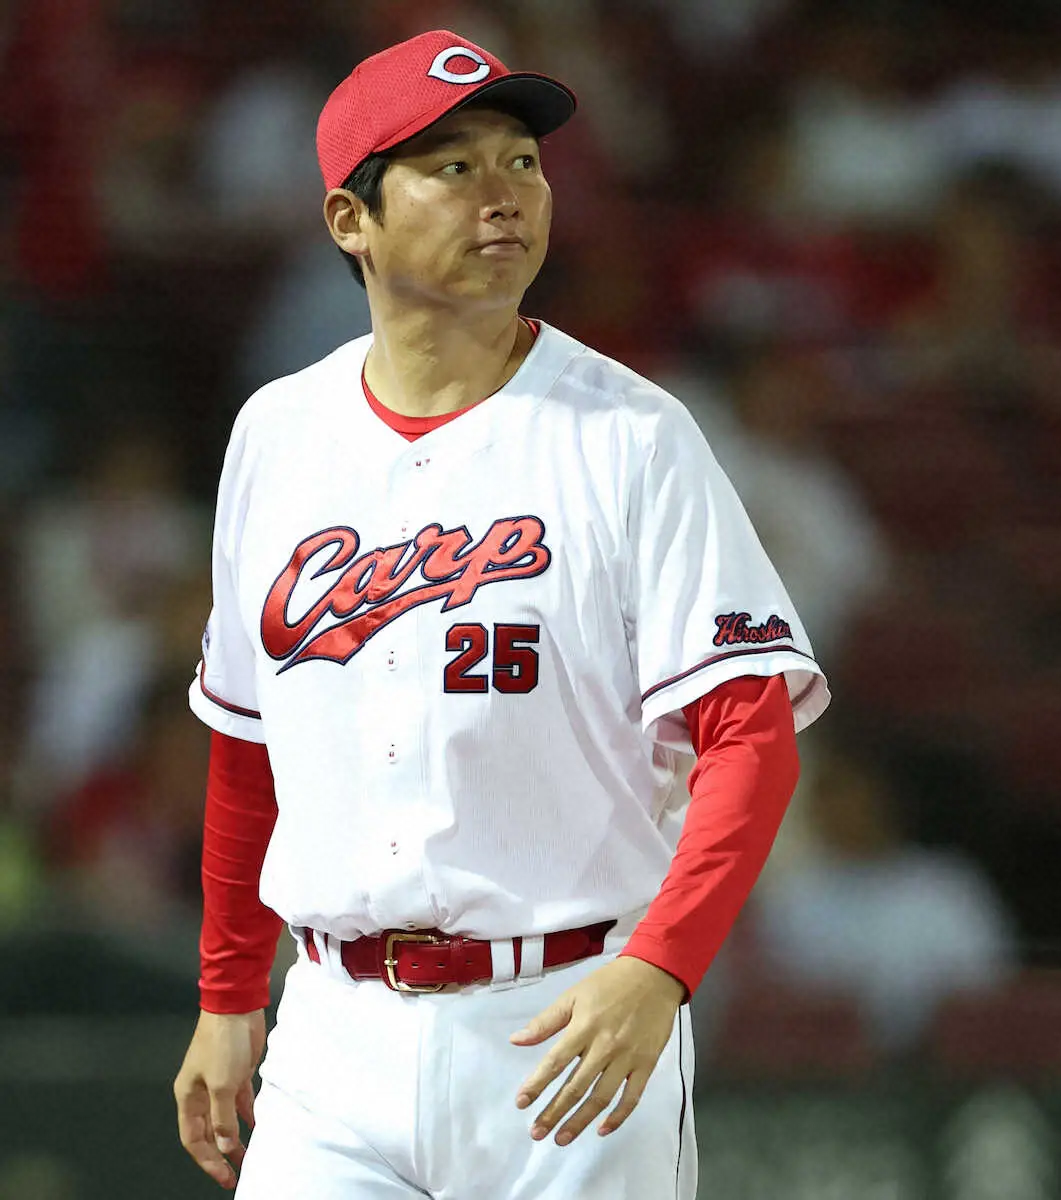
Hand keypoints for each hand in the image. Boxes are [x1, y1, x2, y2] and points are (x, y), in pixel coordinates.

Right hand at [174, 1009, 265, 1188]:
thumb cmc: (222, 1043)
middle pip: (209, 1132)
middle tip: (238, 1174)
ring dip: (236, 1137)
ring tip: (250, 1156)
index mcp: (188, 1097)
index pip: (193, 1139)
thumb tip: (226, 1147)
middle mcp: (201, 1093)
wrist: (236, 1006)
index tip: (224, 1176)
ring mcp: (220, 1083)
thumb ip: (223, 1119)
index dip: (207, 1161)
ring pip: (226, 1119)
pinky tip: (260, 1127)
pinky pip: (241, 1103)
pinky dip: (249, 1115)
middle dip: (221, 1154)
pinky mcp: (238, 1073)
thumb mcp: (222, 1085)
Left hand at [509, 956, 684, 1145]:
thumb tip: (516, 1040)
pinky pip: (632, 1097)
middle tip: (537, 1133)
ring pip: (601, 1097)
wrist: (654, 975)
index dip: (536, 1085)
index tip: (521, 1103)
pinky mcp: (646, 1064)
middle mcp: (604, 1046)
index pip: (555, 1062)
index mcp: (583, 1027)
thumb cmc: (609, 984)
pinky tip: (602, 1130)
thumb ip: (546, 1021)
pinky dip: (618, 1116)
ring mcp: (627, 1058)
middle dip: (554, 1112)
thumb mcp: (573, 994)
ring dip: (580, 1121)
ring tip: (561, 1138)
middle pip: (576, 1086)